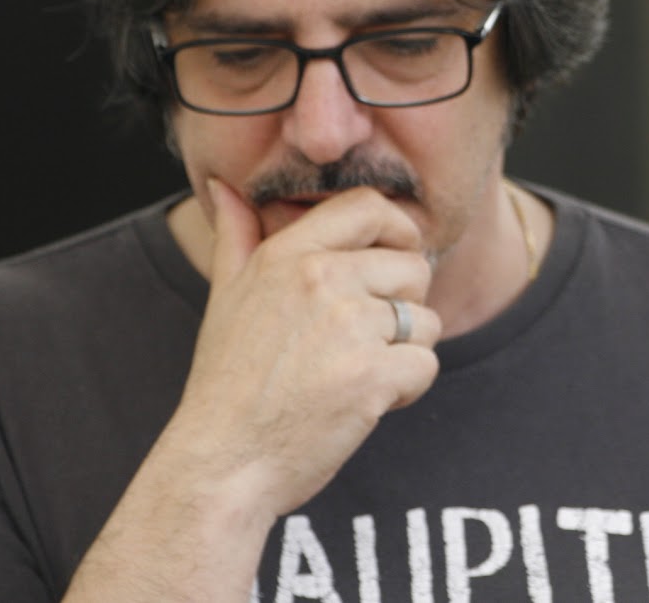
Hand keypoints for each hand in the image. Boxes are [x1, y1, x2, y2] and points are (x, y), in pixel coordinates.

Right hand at [64, 179, 441, 602]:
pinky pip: (426, 365)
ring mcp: (349, 327)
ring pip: (425, 319)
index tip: (394, 259)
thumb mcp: (225, 297)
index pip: (370, 207)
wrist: (222, 462)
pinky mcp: (372, 376)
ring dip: (405, 350)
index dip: (398, 228)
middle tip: (365, 340)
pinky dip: (407, 389)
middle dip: (403, 304)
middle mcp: (321, 280)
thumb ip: (236, 235)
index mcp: (289, 255)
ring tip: (358, 373)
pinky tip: (365, 403)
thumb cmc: (227, 383)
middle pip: (412, 266)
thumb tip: (225, 187)